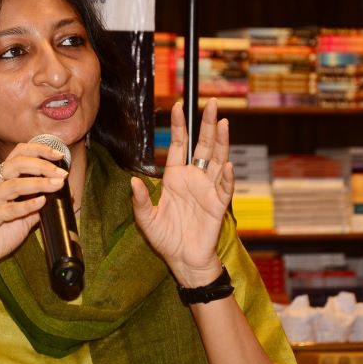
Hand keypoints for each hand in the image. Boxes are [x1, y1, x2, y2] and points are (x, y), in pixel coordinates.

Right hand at [0, 143, 67, 279]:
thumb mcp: (23, 215)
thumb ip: (39, 202)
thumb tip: (66, 193)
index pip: (17, 153)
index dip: (39, 151)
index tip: (59, 155)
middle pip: (17, 164)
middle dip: (42, 166)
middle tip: (62, 173)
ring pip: (14, 185)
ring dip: (39, 183)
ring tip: (57, 184)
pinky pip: (9, 209)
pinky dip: (27, 205)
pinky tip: (42, 202)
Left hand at [131, 99, 234, 286]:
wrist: (184, 260)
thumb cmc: (166, 238)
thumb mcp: (146, 220)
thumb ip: (141, 201)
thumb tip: (133, 182)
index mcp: (174, 178)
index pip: (178, 145)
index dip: (178, 126)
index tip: (178, 106)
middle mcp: (193, 179)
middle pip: (202, 146)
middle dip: (207, 124)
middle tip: (212, 103)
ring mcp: (208, 190)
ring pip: (217, 160)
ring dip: (221, 142)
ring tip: (223, 123)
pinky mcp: (218, 205)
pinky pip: (224, 187)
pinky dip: (227, 177)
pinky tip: (228, 164)